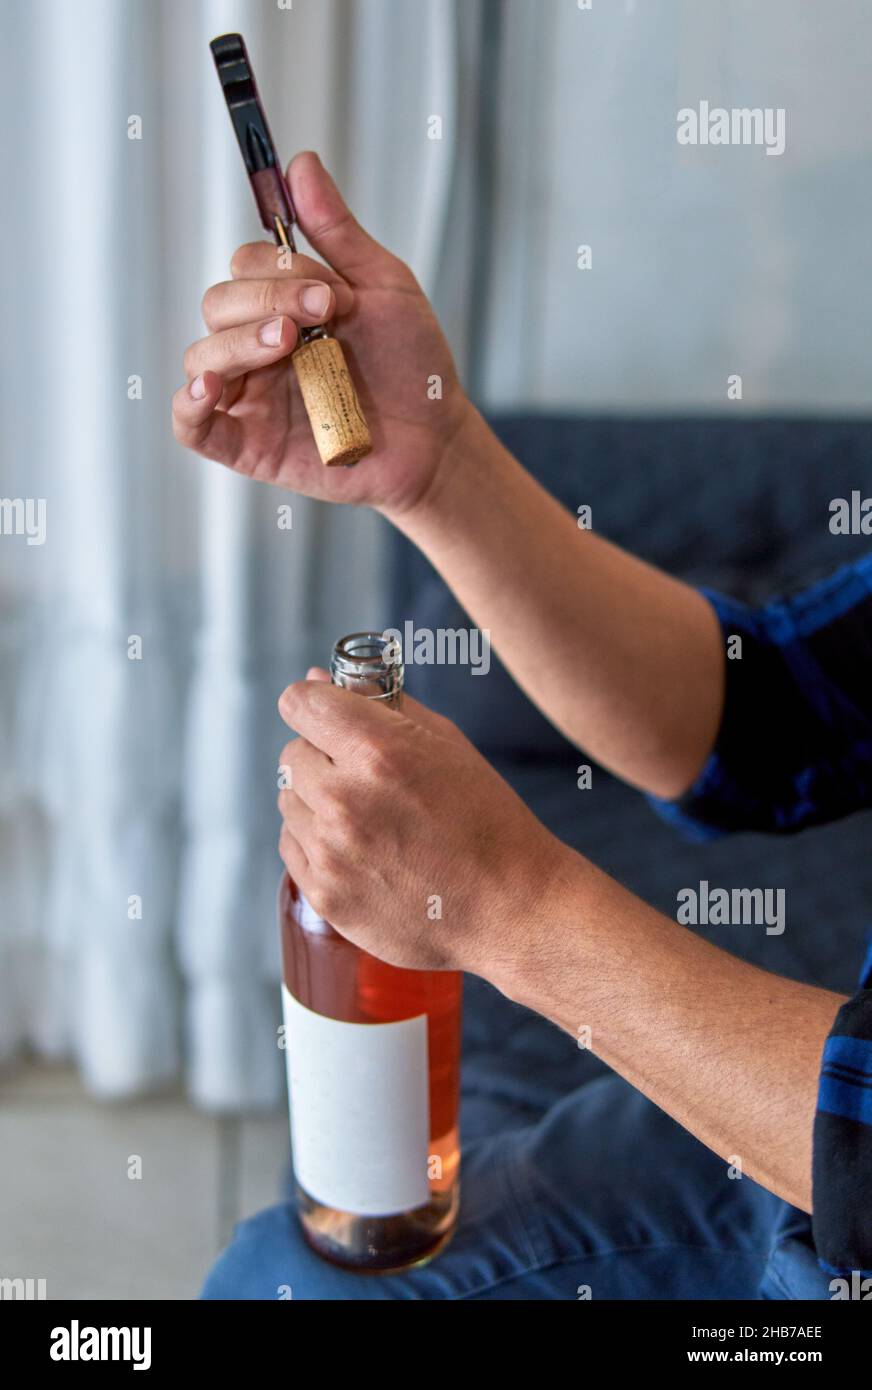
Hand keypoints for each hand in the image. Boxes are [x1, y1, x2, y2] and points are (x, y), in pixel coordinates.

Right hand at [172, 151, 473, 520]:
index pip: (246, 268)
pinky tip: (210, 386)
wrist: (436, 438)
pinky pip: (191, 426)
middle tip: (321, 314)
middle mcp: (259, 347)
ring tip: (286, 343)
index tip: (334, 291)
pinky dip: (189, 404)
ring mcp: (250, 396)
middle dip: (263, 300)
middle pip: (218, 304)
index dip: (279, 271)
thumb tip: (300, 163)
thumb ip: (337, 230)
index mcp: (284, 306)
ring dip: (237, 342)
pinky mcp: (248, 446)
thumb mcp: (383, 286)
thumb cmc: (411, 365)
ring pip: (203, 356)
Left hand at [276, 675, 569, 974]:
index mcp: (380, 750)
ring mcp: (331, 852)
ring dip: (317, 800)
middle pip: (292, 753)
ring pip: (289, 800)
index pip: (301, 703)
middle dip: (322, 756)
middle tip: (365, 778)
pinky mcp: (325, 895)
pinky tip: (360, 850)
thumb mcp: (447, 744)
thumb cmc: (486, 819)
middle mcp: (346, 798)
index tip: (325, 716)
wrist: (511, 907)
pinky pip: (292, 847)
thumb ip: (378, 703)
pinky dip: (316, 843)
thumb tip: (317, 679)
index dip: (313, 704)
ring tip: (368, 819)